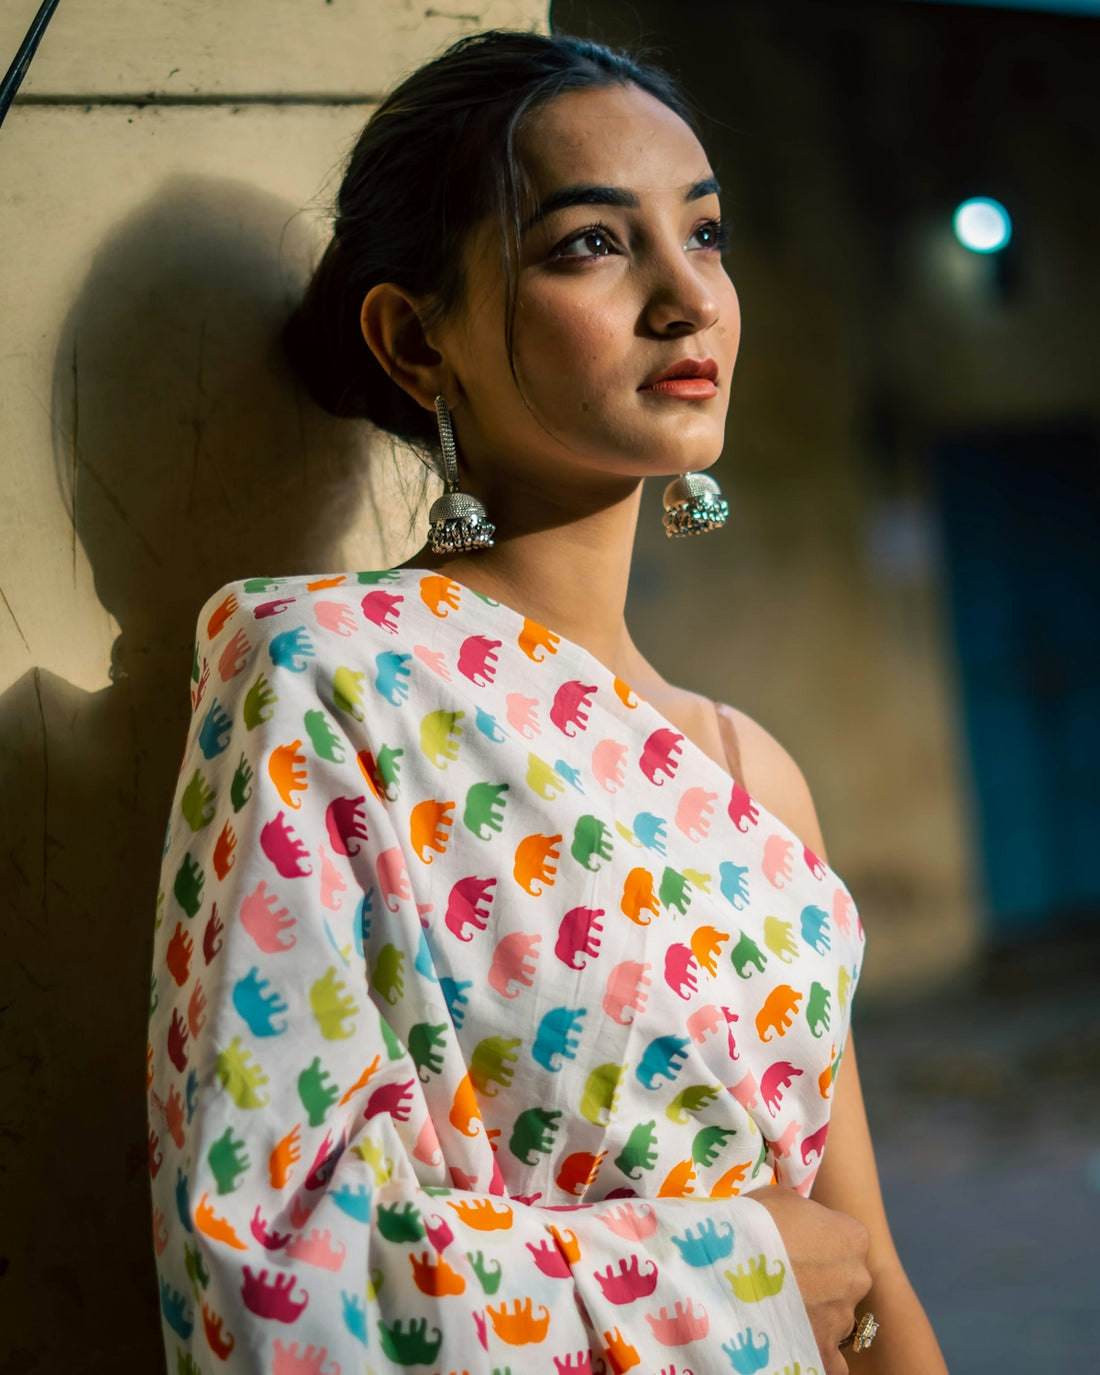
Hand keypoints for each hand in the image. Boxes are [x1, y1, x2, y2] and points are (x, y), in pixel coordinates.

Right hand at [745, 1185, 870, 1374]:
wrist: (733, 1266)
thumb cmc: (757, 1222)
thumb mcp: (782, 1198)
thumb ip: (802, 1213)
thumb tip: (800, 1224)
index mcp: (853, 1238)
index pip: (845, 1238)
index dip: (818, 1240)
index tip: (794, 1243)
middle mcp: (857, 1280)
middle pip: (843, 1279)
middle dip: (821, 1280)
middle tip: (784, 1277)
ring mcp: (843, 1320)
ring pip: (833, 1317)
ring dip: (812, 1313)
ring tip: (776, 1307)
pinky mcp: (826, 1354)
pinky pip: (828, 1357)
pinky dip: (813, 1349)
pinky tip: (789, 1340)